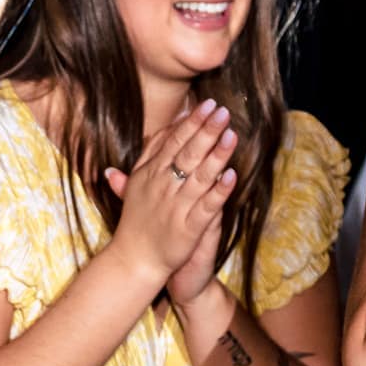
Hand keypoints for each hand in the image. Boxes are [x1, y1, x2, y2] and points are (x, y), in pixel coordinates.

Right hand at [103, 99, 238, 286]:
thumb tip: (158, 128)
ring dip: (216, 156)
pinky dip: (219, 192)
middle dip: (206, 131)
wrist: (134, 260)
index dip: (191, 123)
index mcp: (150, 174)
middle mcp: (162, 188)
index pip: (173, 142)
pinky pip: (206, 207)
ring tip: (231, 135)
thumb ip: (147, 156)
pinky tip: (232, 177)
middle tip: (222, 111)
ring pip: (199, 177)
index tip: (207, 105)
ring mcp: (176, 208)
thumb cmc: (137, 221)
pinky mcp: (188, 229)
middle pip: (187, 154)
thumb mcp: (135, 184)